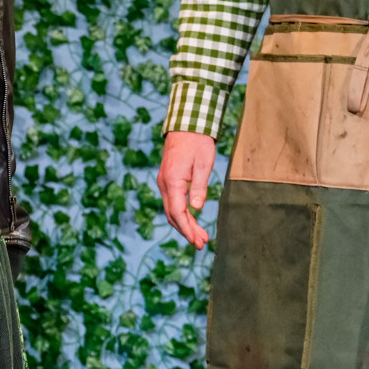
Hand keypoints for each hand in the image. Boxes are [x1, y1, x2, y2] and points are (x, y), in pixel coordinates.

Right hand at [157, 130, 217, 248]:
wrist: (187, 125)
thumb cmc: (197, 143)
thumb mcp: (203, 164)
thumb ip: (199, 187)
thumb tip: (196, 208)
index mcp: (172, 182)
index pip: (178, 213)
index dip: (188, 229)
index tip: (198, 241)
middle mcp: (164, 184)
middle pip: (172, 215)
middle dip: (186, 231)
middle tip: (201, 244)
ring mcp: (164, 182)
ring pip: (171, 210)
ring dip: (184, 225)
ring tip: (199, 236)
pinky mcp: (168, 180)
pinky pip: (172, 202)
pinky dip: (181, 215)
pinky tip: (191, 220)